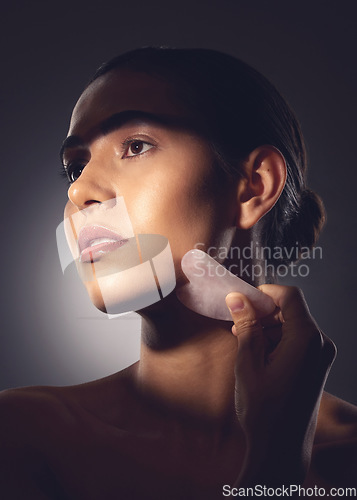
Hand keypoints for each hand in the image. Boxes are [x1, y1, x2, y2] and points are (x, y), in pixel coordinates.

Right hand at [225, 285, 335, 485]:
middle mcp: (320, 343)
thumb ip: (246, 326)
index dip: (266, 292)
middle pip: (292, 310)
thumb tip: (237, 298)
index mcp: (306, 339)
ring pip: (293, 325)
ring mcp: (321, 355)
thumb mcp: (248, 363)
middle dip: (264, 312)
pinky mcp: (318, 364)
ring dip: (268, 327)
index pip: (290, 296)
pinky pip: (298, 340)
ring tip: (244, 342)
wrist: (281, 448)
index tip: (244, 300)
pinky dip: (278, 340)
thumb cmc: (264, 410)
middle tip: (239, 323)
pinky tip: (258, 353)